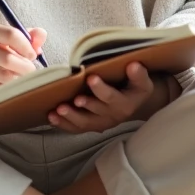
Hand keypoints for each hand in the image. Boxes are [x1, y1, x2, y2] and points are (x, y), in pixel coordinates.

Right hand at [0, 21, 46, 92]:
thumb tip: (41, 35)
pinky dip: (9, 88)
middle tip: (31, 71)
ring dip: (19, 79)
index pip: (12, 35)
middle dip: (26, 68)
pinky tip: (11, 85)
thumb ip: (26, 35)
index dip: (27, 47)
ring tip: (22, 78)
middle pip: (9, 59)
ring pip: (4, 77)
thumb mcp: (3, 36)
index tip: (33, 55)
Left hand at [48, 62, 170, 133]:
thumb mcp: (142, 80)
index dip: (102, 89)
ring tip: (59, 109)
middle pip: (98, 111)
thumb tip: (133, 65)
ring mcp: (102, 123)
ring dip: (71, 117)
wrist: (135, 102)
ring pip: (85, 123)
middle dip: (85, 105)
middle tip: (74, 98)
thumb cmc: (135, 86)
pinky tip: (52, 117)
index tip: (91, 78)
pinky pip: (76, 128)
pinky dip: (64, 124)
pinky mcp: (91, 126)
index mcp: (126, 104)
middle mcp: (114, 116)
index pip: (113, 97)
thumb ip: (138, 75)